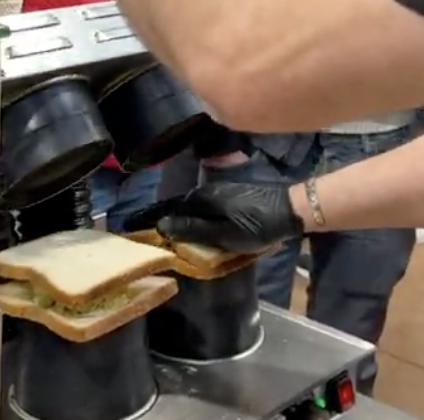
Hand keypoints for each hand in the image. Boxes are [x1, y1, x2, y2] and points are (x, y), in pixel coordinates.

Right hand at [123, 182, 303, 253]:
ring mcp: (222, 192)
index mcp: (204, 198)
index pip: (171, 208)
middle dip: (163, 216)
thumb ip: (194, 229)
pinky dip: (195, 214)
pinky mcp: (233, 197)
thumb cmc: (258, 225)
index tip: (131, 225)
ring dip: (179, 215)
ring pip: (194, 205)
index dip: (152, 217)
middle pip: (181, 205)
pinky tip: (194, 224)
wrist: (292, 211)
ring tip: (164, 229)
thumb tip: (162, 225)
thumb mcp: (224, 234)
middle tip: (144, 230)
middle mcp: (210, 190)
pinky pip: (206, 206)